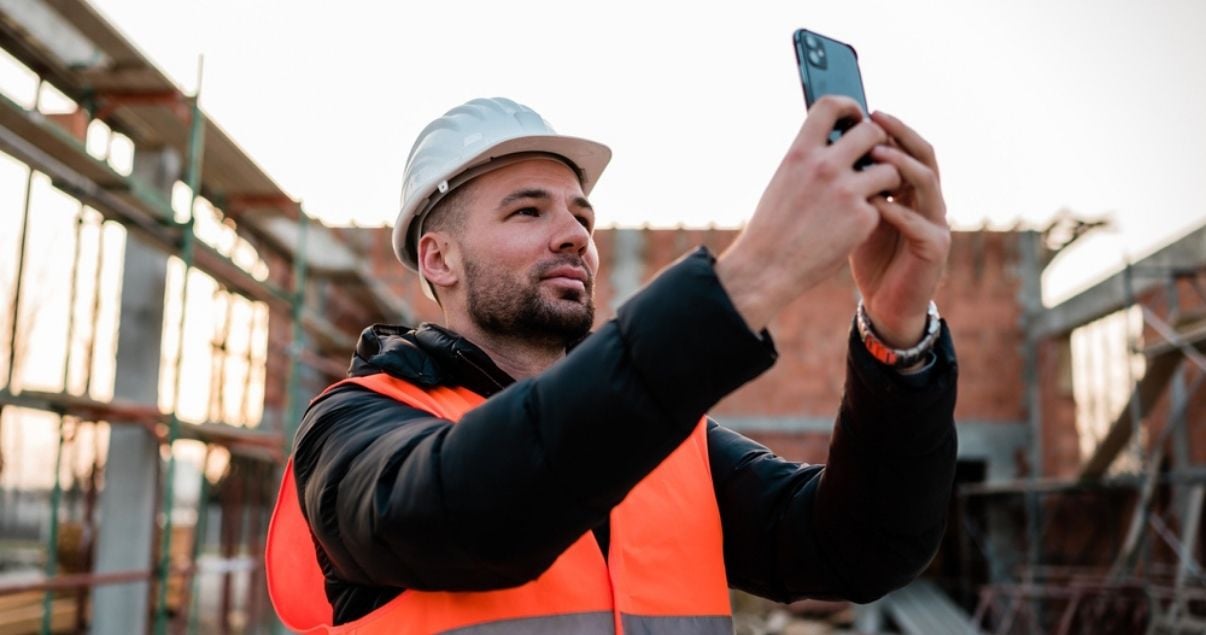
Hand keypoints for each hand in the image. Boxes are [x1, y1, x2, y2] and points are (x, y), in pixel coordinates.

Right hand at [717, 96, 901, 331]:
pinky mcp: (862, 219)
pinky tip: (856, 225)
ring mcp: (846, 192)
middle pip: (871, 132)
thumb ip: (810, 158)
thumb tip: (837, 141)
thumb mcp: (784, 180)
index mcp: (800, 152)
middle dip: (879, 142)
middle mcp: (824, 167)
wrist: (766, 269)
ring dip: (887, 178)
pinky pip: (882, 205)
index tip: (855, 116)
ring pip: (889, 168)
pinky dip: (874, 213)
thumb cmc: (772, 227)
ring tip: (874, 191)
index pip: (830, 106)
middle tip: (876, 155)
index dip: (849, 106)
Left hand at [851, 111, 949, 347]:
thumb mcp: (857, 213)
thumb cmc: (869, 256)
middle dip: (900, 135)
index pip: (910, 147)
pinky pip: (918, 224)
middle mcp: (931, 201)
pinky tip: (874, 203)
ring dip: (900, 167)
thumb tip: (827, 148)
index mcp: (914, 190)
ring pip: (927, 183)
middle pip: (925, 155)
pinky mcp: (935, 249)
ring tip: (876, 155)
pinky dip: (896, 211)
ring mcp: (937, 223)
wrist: (883, 303)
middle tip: (876, 120)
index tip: (866, 111)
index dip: (892, 128)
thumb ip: (854, 185)